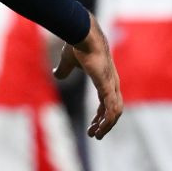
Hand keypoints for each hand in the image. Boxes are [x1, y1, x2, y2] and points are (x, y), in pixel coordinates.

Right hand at [54, 13, 122, 138]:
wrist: (82, 34)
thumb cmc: (77, 45)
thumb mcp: (68, 62)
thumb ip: (64, 70)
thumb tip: (56, 75)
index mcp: (104, 79)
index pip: (106, 102)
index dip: (99, 115)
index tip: (92, 125)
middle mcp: (111, 84)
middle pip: (113, 109)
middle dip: (104, 123)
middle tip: (94, 134)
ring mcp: (111, 85)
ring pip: (115, 112)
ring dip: (107, 126)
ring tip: (96, 135)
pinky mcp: (108, 86)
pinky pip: (112, 109)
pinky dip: (107, 121)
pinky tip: (100, 128)